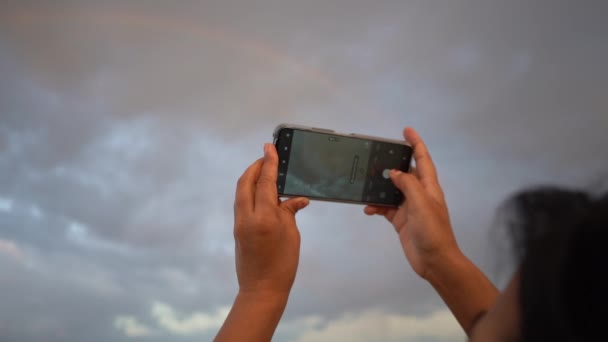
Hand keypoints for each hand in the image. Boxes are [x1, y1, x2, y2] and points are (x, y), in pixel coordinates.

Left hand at [233, 143, 308, 297]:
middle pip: (246, 182)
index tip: (270, 147)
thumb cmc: (282, 264)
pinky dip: (250, 192)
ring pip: (241, 192)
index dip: (269, 163)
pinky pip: (242, 203)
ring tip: (264, 170)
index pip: (265, 182)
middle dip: (255, 166)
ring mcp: (239, 223)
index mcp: (264, 218)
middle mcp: (247, 217)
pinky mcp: (237, 229)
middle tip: (267, 156)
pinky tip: (263, 192)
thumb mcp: (292, 235)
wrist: (261, 289)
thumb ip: (290, 211)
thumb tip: (297, 198)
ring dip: (251, 178)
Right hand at [364, 127, 459, 279]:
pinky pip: (385, 208)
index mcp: (429, 187)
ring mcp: (409, 208)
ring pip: (392, 190)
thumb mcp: (421, 204)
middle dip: (392, 163)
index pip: (422, 159)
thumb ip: (408, 185)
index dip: (416, 143)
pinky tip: (368, 209)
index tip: (406, 130)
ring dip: (379, 188)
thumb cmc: (434, 232)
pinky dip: (376, 207)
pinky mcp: (400, 220)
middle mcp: (419, 195)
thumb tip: (394, 173)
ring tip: (366, 183)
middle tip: (377, 156)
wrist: (435, 261)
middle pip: (405, 172)